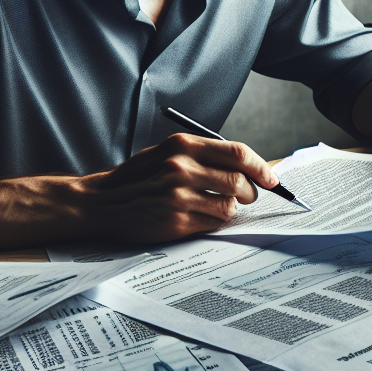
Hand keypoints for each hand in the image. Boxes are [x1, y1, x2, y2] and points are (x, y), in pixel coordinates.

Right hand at [84, 133, 277, 240]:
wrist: (100, 202)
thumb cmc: (137, 178)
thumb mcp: (166, 153)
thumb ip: (203, 155)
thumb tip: (247, 167)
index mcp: (182, 146)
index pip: (237, 153)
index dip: (261, 167)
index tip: (272, 178)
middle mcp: (181, 168)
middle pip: (239, 182)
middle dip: (250, 192)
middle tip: (246, 196)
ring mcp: (178, 197)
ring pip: (229, 207)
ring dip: (229, 209)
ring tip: (213, 206)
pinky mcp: (175, 222)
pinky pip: (212, 224)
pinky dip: (212, 222)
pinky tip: (197, 217)